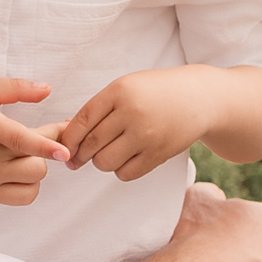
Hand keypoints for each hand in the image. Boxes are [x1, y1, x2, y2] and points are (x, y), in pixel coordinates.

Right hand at [0, 78, 72, 205]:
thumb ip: (14, 88)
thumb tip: (48, 90)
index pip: (17, 139)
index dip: (44, 145)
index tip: (65, 151)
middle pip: (35, 161)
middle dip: (47, 146)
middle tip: (43, 131)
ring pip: (34, 179)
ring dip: (38, 163)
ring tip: (24, 150)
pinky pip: (26, 196)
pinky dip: (31, 183)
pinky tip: (20, 168)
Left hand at [61, 66, 212, 178]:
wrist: (198, 99)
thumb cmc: (154, 93)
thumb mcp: (125, 88)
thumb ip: (98, 108)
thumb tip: (65, 131)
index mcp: (119, 92)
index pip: (82, 120)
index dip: (68, 138)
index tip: (62, 147)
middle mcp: (131, 112)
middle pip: (91, 144)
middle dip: (79, 155)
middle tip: (76, 159)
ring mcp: (146, 135)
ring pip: (105, 162)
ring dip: (100, 162)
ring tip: (107, 154)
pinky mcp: (159, 154)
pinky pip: (126, 173)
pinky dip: (120, 170)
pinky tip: (125, 159)